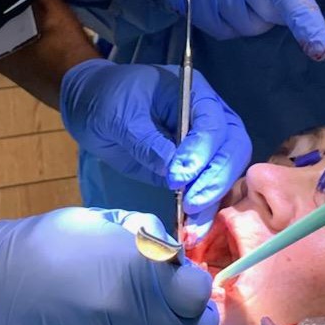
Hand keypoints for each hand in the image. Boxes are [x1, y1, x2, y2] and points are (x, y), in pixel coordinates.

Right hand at [0, 208, 217, 324]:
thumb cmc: (39, 244)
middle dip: (194, 323)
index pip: (197, 295)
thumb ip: (141, 237)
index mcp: (134, 275)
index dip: (197, 288)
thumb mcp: (95, 222)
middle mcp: (131, 319)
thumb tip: (169, 256)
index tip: (186, 280)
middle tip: (182, 309)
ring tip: (145, 316)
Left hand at [60, 60, 250, 234]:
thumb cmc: (108, 100)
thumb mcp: (121, 116)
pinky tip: (192, 229)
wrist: (93, 106)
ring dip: (212, 200)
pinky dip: (203, 211)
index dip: (201, 152)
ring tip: (192, 226)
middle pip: (231, 149)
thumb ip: (147, 142)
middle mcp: (208, 118)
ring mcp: (204, 145)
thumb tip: (172, 170)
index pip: (213, 123)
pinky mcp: (194, 169)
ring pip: (225, 173)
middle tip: (191, 203)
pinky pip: (207, 189)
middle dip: (215, 179)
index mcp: (194, 94)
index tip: (178, 177)